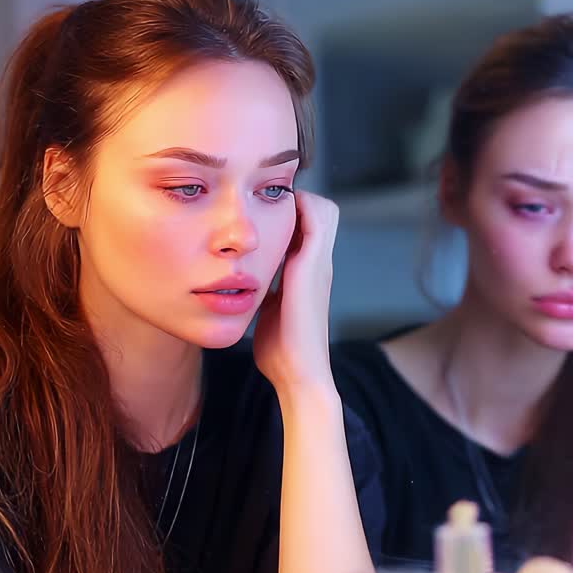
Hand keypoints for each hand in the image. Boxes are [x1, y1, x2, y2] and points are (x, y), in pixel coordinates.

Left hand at [253, 189, 338, 393]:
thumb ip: (268, 293)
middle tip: (265, 204)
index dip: (290, 213)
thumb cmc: (281, 350)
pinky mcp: (313, 264)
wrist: (298, 371)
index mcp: (309, 273)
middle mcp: (318, 263)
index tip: (262, 212)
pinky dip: (298, 206)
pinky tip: (271, 212)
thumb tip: (249, 286)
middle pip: (322, 210)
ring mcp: (319, 263)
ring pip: (323, 208)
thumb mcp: (271, 310)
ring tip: (268, 205)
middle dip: (295, 201)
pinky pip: (315, 218)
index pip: (308, 227)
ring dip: (298, 200)